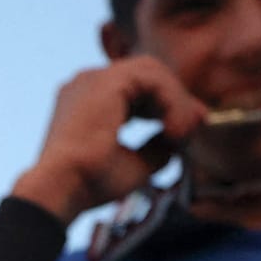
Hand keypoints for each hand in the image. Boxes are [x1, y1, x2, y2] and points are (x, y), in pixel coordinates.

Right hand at [9, 55, 205, 222]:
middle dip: (176, 97)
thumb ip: (155, 147)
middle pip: (146, 73)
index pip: (135, 88)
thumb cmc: (89, 184)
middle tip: (198, 121)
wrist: (62, 189)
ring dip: (175, 100)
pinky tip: (173, 130)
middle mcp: (88, 84)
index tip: (187, 127)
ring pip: (152, 71)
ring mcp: (94, 78)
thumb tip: (178, 139)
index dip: (165, 103)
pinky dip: (171, 101)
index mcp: (88, 101)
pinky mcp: (107, 81)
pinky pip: (153, 78)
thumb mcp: (133, 165)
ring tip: (181, 134)